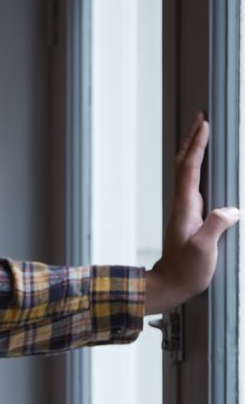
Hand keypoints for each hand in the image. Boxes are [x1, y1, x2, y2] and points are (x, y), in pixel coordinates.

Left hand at [146, 112, 240, 314]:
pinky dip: (198, 168)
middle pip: (184, 165)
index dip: (197, 146)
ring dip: (193, 151)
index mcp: (185, 208)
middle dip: (192, 140)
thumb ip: (215, 228)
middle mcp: (183, 204)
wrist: (171, 285)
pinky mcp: (190, 218)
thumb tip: (230, 209)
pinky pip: (193, 184)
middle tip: (200, 118)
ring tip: (201, 134)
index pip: (190, 169)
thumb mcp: (203, 250)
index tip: (204, 125)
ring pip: (186, 173)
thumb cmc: (186, 271)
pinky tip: (204, 167)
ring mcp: (185, 210)